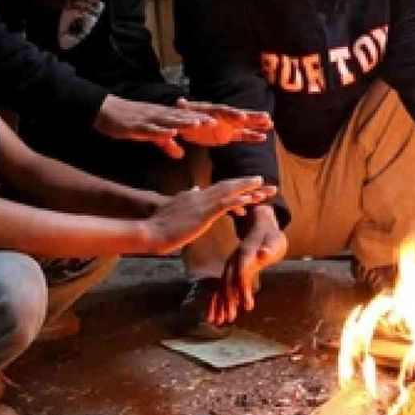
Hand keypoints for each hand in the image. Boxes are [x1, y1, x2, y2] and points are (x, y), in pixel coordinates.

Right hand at [93, 95, 214, 158]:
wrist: (106, 110)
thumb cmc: (130, 121)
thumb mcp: (151, 134)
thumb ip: (166, 144)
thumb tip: (181, 155)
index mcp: (164, 116)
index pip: (187, 117)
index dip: (202, 119)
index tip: (217, 121)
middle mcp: (160, 115)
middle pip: (182, 117)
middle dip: (199, 119)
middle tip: (216, 122)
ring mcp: (149, 120)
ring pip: (169, 121)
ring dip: (184, 123)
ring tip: (199, 124)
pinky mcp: (137, 126)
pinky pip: (151, 130)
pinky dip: (161, 132)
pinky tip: (171, 133)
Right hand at [140, 177, 274, 254]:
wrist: (149, 231)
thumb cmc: (159, 225)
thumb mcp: (174, 207)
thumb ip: (186, 197)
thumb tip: (195, 189)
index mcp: (194, 195)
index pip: (219, 189)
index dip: (236, 187)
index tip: (251, 187)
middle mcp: (199, 195)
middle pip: (228, 186)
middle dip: (248, 184)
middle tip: (265, 182)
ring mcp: (201, 204)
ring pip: (229, 192)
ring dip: (248, 189)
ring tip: (264, 186)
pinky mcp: (201, 214)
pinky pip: (223, 205)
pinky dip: (237, 200)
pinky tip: (249, 199)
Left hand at [171, 99, 272, 147]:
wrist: (187, 125)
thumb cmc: (186, 117)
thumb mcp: (184, 113)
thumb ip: (185, 109)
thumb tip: (180, 102)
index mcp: (214, 111)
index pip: (225, 112)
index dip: (234, 114)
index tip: (244, 117)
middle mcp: (224, 117)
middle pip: (240, 116)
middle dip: (252, 117)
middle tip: (266, 117)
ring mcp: (228, 126)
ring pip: (245, 125)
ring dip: (257, 125)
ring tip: (270, 124)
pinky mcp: (229, 135)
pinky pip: (242, 136)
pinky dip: (252, 137)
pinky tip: (263, 138)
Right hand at [208, 206, 288, 325]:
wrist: (261, 228)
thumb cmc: (271, 237)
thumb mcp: (275, 241)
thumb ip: (269, 248)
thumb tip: (263, 253)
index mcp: (245, 254)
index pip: (241, 274)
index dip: (243, 290)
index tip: (247, 306)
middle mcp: (234, 261)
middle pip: (228, 282)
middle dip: (228, 301)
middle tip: (230, 318)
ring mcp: (230, 266)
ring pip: (221, 287)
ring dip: (219, 304)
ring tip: (218, 321)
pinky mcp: (231, 272)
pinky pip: (222, 288)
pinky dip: (217, 301)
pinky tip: (217, 315)